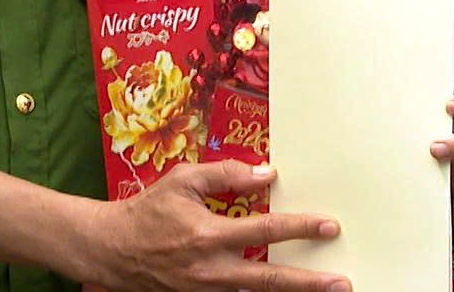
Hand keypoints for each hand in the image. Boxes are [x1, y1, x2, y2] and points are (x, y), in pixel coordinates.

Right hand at [87, 161, 348, 290]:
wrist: (112, 250)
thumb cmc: (149, 211)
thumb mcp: (183, 181)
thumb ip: (226, 174)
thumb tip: (267, 174)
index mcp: (208, 235)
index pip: (266, 230)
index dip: (300, 227)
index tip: (329, 226)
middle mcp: (210, 269)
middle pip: (269, 280)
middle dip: (307, 283)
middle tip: (340, 283)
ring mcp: (206, 289)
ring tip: (323, 290)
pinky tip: (286, 289)